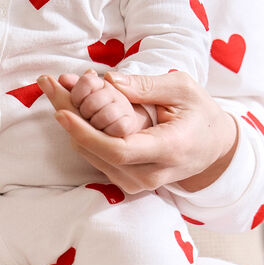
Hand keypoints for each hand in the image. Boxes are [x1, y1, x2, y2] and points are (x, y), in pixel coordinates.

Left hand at [38, 71, 237, 193]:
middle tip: (48, 86)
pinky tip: (69, 107)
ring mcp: (138, 183)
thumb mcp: (183, 90)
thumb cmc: (200, 114)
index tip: (63, 112)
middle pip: (98, 153)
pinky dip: (81, 133)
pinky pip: (97, 159)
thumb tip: (109, 80)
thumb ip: (146, 86)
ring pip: (92, 157)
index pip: (119, 150)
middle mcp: (151, 174)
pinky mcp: (128, 182)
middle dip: (69, 120)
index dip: (87, 133)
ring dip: (70, 125)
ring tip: (54, 90)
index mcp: (169, 150)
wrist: (215, 149)